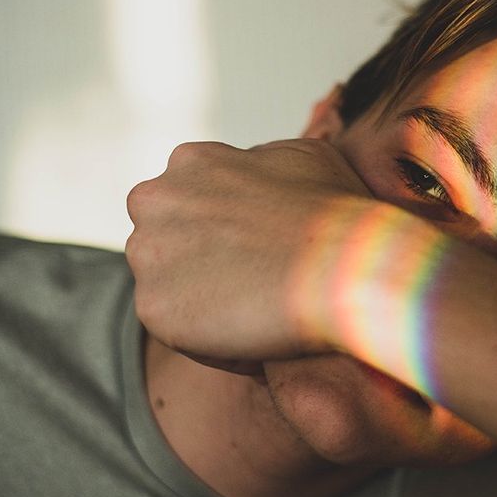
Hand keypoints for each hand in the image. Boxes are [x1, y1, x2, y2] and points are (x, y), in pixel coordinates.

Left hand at [126, 138, 374, 362]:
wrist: (346, 268)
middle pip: (164, 238)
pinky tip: (257, 335)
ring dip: (202, 298)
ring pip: (166, 284)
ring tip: (258, 310)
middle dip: (198, 258)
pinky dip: (212, 340)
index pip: (188, 198)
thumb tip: (256, 172)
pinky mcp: (154, 307)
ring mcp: (149, 254)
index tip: (255, 245)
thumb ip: (262, 161)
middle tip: (251, 279)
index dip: (222, 225)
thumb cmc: (337, 213)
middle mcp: (155, 200)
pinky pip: (178, 331)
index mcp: (191, 161)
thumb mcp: (305, 156)